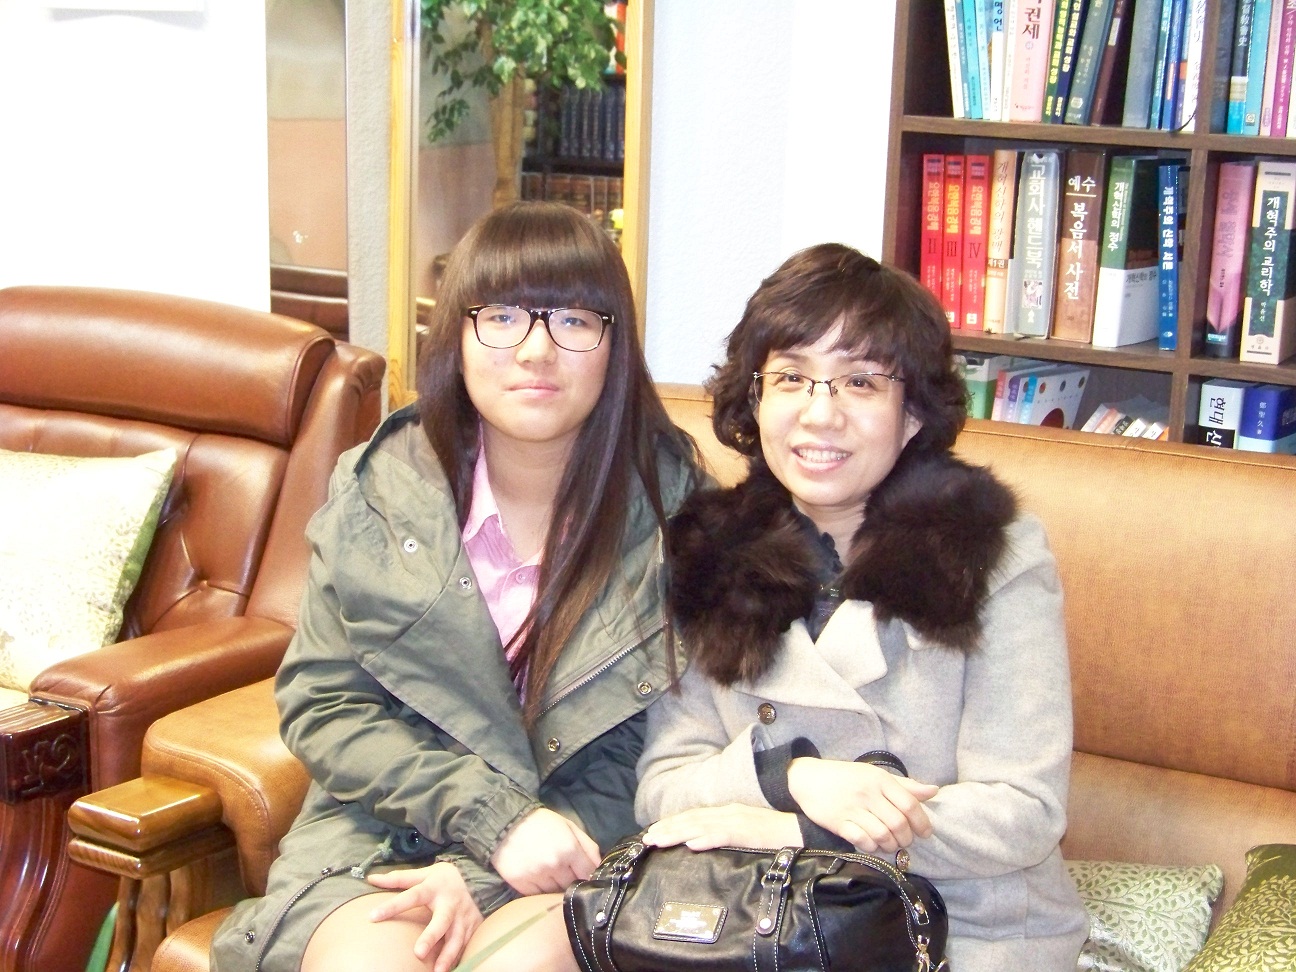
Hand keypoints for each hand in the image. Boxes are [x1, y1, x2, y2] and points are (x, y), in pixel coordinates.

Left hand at [365, 861, 483, 971]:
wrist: (481, 876)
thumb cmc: (446, 878)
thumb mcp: (424, 873)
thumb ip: (399, 878)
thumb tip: (371, 878)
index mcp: (434, 888)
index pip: (411, 896)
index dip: (393, 906)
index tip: (373, 916)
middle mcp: (449, 904)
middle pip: (441, 921)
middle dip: (431, 937)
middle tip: (418, 953)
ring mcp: (463, 917)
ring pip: (456, 938)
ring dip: (447, 955)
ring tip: (437, 971)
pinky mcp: (473, 928)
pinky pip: (465, 945)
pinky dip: (458, 958)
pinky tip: (449, 970)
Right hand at [489, 807, 601, 894]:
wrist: (506, 824)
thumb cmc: (541, 823)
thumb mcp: (569, 826)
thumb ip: (588, 846)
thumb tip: (600, 866)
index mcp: (569, 849)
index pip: (588, 874)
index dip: (590, 876)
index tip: (586, 875)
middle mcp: (554, 865)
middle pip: (573, 886)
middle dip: (573, 881)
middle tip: (567, 873)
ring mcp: (537, 876)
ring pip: (556, 894)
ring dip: (557, 888)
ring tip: (552, 876)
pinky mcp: (521, 884)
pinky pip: (538, 897)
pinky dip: (541, 892)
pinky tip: (539, 879)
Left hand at [642, 804, 801, 851]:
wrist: (802, 827)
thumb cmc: (776, 834)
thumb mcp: (747, 832)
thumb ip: (727, 834)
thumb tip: (701, 843)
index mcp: (728, 813)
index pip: (694, 817)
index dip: (672, 823)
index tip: (653, 832)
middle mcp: (729, 813)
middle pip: (692, 820)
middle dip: (667, 828)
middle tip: (646, 838)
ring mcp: (738, 821)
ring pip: (700, 826)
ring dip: (677, 833)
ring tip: (658, 840)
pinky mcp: (748, 831)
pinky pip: (723, 835)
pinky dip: (706, 838)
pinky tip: (692, 844)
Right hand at [787, 758, 938, 854]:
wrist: (809, 778)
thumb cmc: (847, 777)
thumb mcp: (875, 775)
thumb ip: (905, 786)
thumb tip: (934, 791)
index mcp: (880, 779)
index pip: (910, 804)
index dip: (922, 822)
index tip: (925, 833)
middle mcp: (868, 793)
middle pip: (898, 823)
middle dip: (907, 838)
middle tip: (905, 842)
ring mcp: (852, 808)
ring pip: (882, 834)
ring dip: (891, 846)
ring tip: (890, 845)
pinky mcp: (838, 823)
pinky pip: (862, 841)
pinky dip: (872, 847)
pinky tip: (873, 845)